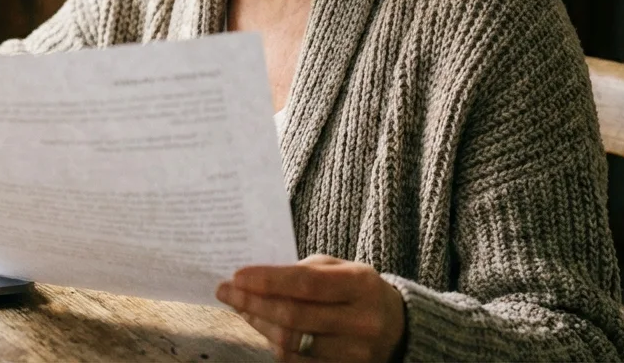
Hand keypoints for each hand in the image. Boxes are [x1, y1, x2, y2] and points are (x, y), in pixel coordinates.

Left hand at [216, 255, 405, 362]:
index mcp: (361, 285)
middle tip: (225, 291)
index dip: (268, 280)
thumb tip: (254, 280)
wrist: (398, 328)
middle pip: (294, 316)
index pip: (307, 283)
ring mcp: (355, 353)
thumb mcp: (340, 269)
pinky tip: (260, 327)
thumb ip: (303, 271)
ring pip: (292, 343)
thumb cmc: (358, 291)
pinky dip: (273, 344)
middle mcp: (361, 321)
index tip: (237, 275)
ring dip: (258, 324)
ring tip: (240, 307)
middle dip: (253, 303)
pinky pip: (297, 362)